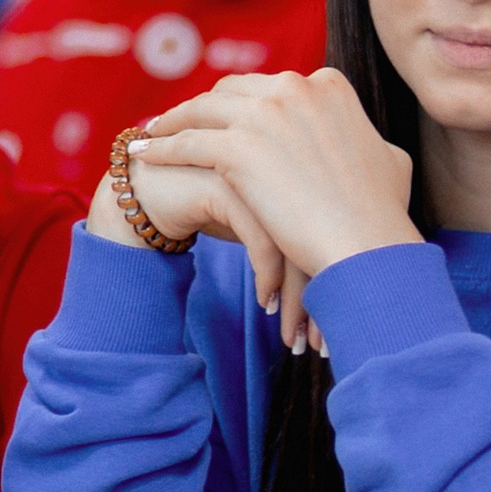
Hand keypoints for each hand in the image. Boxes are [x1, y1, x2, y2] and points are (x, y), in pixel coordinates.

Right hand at [88, 145, 328, 353]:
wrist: (145, 195)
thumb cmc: (211, 206)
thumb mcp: (263, 216)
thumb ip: (301, 228)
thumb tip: (344, 273)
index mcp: (303, 155)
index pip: (339, 217)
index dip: (345, 272)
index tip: (343, 317)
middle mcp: (284, 153)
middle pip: (322, 227)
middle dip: (324, 294)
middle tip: (320, 339)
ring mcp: (254, 162)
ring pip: (294, 234)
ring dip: (297, 297)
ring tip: (293, 334)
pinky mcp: (223, 181)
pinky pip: (261, 236)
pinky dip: (268, 277)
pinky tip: (266, 301)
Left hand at [135, 69, 422, 276]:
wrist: (367, 244)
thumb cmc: (381, 215)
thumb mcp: (387, 159)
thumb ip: (362, 138)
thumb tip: (361, 140)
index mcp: (328, 85)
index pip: (270, 87)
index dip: (242, 103)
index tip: (224, 117)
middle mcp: (295, 88)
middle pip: (231, 91)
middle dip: (204, 107)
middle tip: (180, 122)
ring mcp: (265, 115)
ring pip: (202, 111)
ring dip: (172, 122)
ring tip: (152, 134)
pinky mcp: (238, 148)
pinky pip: (185, 143)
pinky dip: (161, 148)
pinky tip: (145, 157)